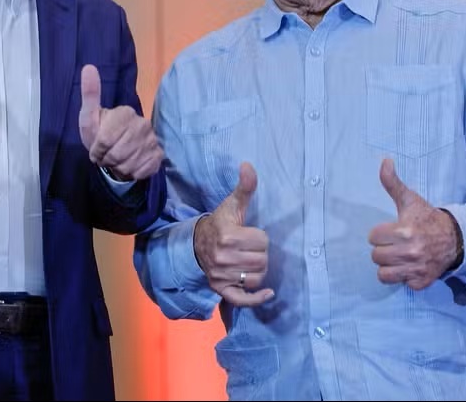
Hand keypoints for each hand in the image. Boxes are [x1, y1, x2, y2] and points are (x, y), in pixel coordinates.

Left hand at [78, 64, 163, 180]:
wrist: (116, 150)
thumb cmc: (100, 132)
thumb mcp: (89, 115)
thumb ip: (90, 93)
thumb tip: (88, 66)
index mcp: (125, 112)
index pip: (105, 140)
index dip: (97, 150)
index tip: (96, 149)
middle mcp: (143, 124)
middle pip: (116, 154)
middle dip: (107, 160)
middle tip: (107, 155)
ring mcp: (153, 140)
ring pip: (128, 165)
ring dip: (118, 168)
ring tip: (117, 160)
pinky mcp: (159, 155)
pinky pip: (141, 171)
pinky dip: (132, 173)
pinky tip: (130, 165)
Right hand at [193, 162, 272, 306]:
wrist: (196, 243)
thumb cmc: (220, 222)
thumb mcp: (232, 204)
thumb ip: (245, 187)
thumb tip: (248, 165)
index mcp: (228, 236)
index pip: (262, 242)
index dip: (260, 237)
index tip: (250, 234)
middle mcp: (223, 257)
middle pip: (262, 261)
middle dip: (260, 254)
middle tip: (250, 249)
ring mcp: (221, 276)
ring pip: (256, 279)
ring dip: (258, 271)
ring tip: (250, 262)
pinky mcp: (221, 289)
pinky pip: (242, 299)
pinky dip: (256, 298)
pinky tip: (268, 293)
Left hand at [368, 158, 460, 289]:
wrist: (456, 238)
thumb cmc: (428, 218)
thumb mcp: (410, 200)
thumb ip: (393, 183)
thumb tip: (384, 161)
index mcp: (404, 231)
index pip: (373, 237)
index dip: (380, 233)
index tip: (391, 230)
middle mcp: (410, 252)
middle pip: (376, 256)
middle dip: (383, 249)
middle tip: (396, 243)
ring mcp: (417, 269)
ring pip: (384, 274)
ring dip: (389, 266)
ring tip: (398, 256)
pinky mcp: (422, 282)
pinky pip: (402, 284)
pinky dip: (405, 277)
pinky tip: (411, 266)